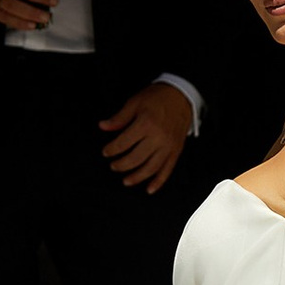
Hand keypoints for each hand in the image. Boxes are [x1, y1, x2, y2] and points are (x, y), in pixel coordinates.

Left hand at [100, 80, 193, 194]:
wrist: (182, 95)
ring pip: (151, 168)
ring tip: (126, 181)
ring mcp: (168, 146)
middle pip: (136, 158)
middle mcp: (158, 137)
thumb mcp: (135, 103)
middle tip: (113, 166)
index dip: (112, 150)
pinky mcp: (176, 150)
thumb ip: (119, 118)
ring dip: (137, 177)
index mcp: (146, 124)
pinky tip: (150, 189)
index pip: (123, 143)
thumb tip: (103, 126)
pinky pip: (167, 170)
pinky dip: (158, 182)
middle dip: (121, 165)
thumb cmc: (158, 97)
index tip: (106, 152)